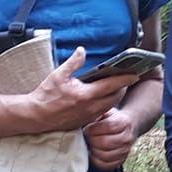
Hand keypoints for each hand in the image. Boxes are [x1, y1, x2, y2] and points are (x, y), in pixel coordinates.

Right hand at [18, 48, 134, 133]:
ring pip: (110, 105)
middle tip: (126, 78)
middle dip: (123, 87)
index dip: (125, 79)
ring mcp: (89, 116)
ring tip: (116, 86)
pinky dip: (106, 103)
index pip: (112, 85)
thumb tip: (82, 50)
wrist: (36, 116)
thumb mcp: (58, 75)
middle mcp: (91, 107)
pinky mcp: (86, 121)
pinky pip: (102, 111)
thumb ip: (73, 62)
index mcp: (86, 94)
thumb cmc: (46, 96)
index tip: (135, 74)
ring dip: (115, 96)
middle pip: (116, 97)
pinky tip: (103, 96)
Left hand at [83, 107, 139, 171]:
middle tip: (86, 137)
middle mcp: (126, 138)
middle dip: (91, 140)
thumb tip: (82, 119)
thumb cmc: (112, 120)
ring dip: (93, 150)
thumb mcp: (106, 112)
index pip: (107, 127)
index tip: (86, 129)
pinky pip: (105, 165)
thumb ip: (96, 114)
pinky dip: (96, 160)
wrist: (127, 129)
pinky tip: (93, 153)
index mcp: (124, 123)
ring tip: (90, 144)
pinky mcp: (120, 161)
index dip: (93, 128)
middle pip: (105, 142)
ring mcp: (125, 151)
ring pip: (104, 155)